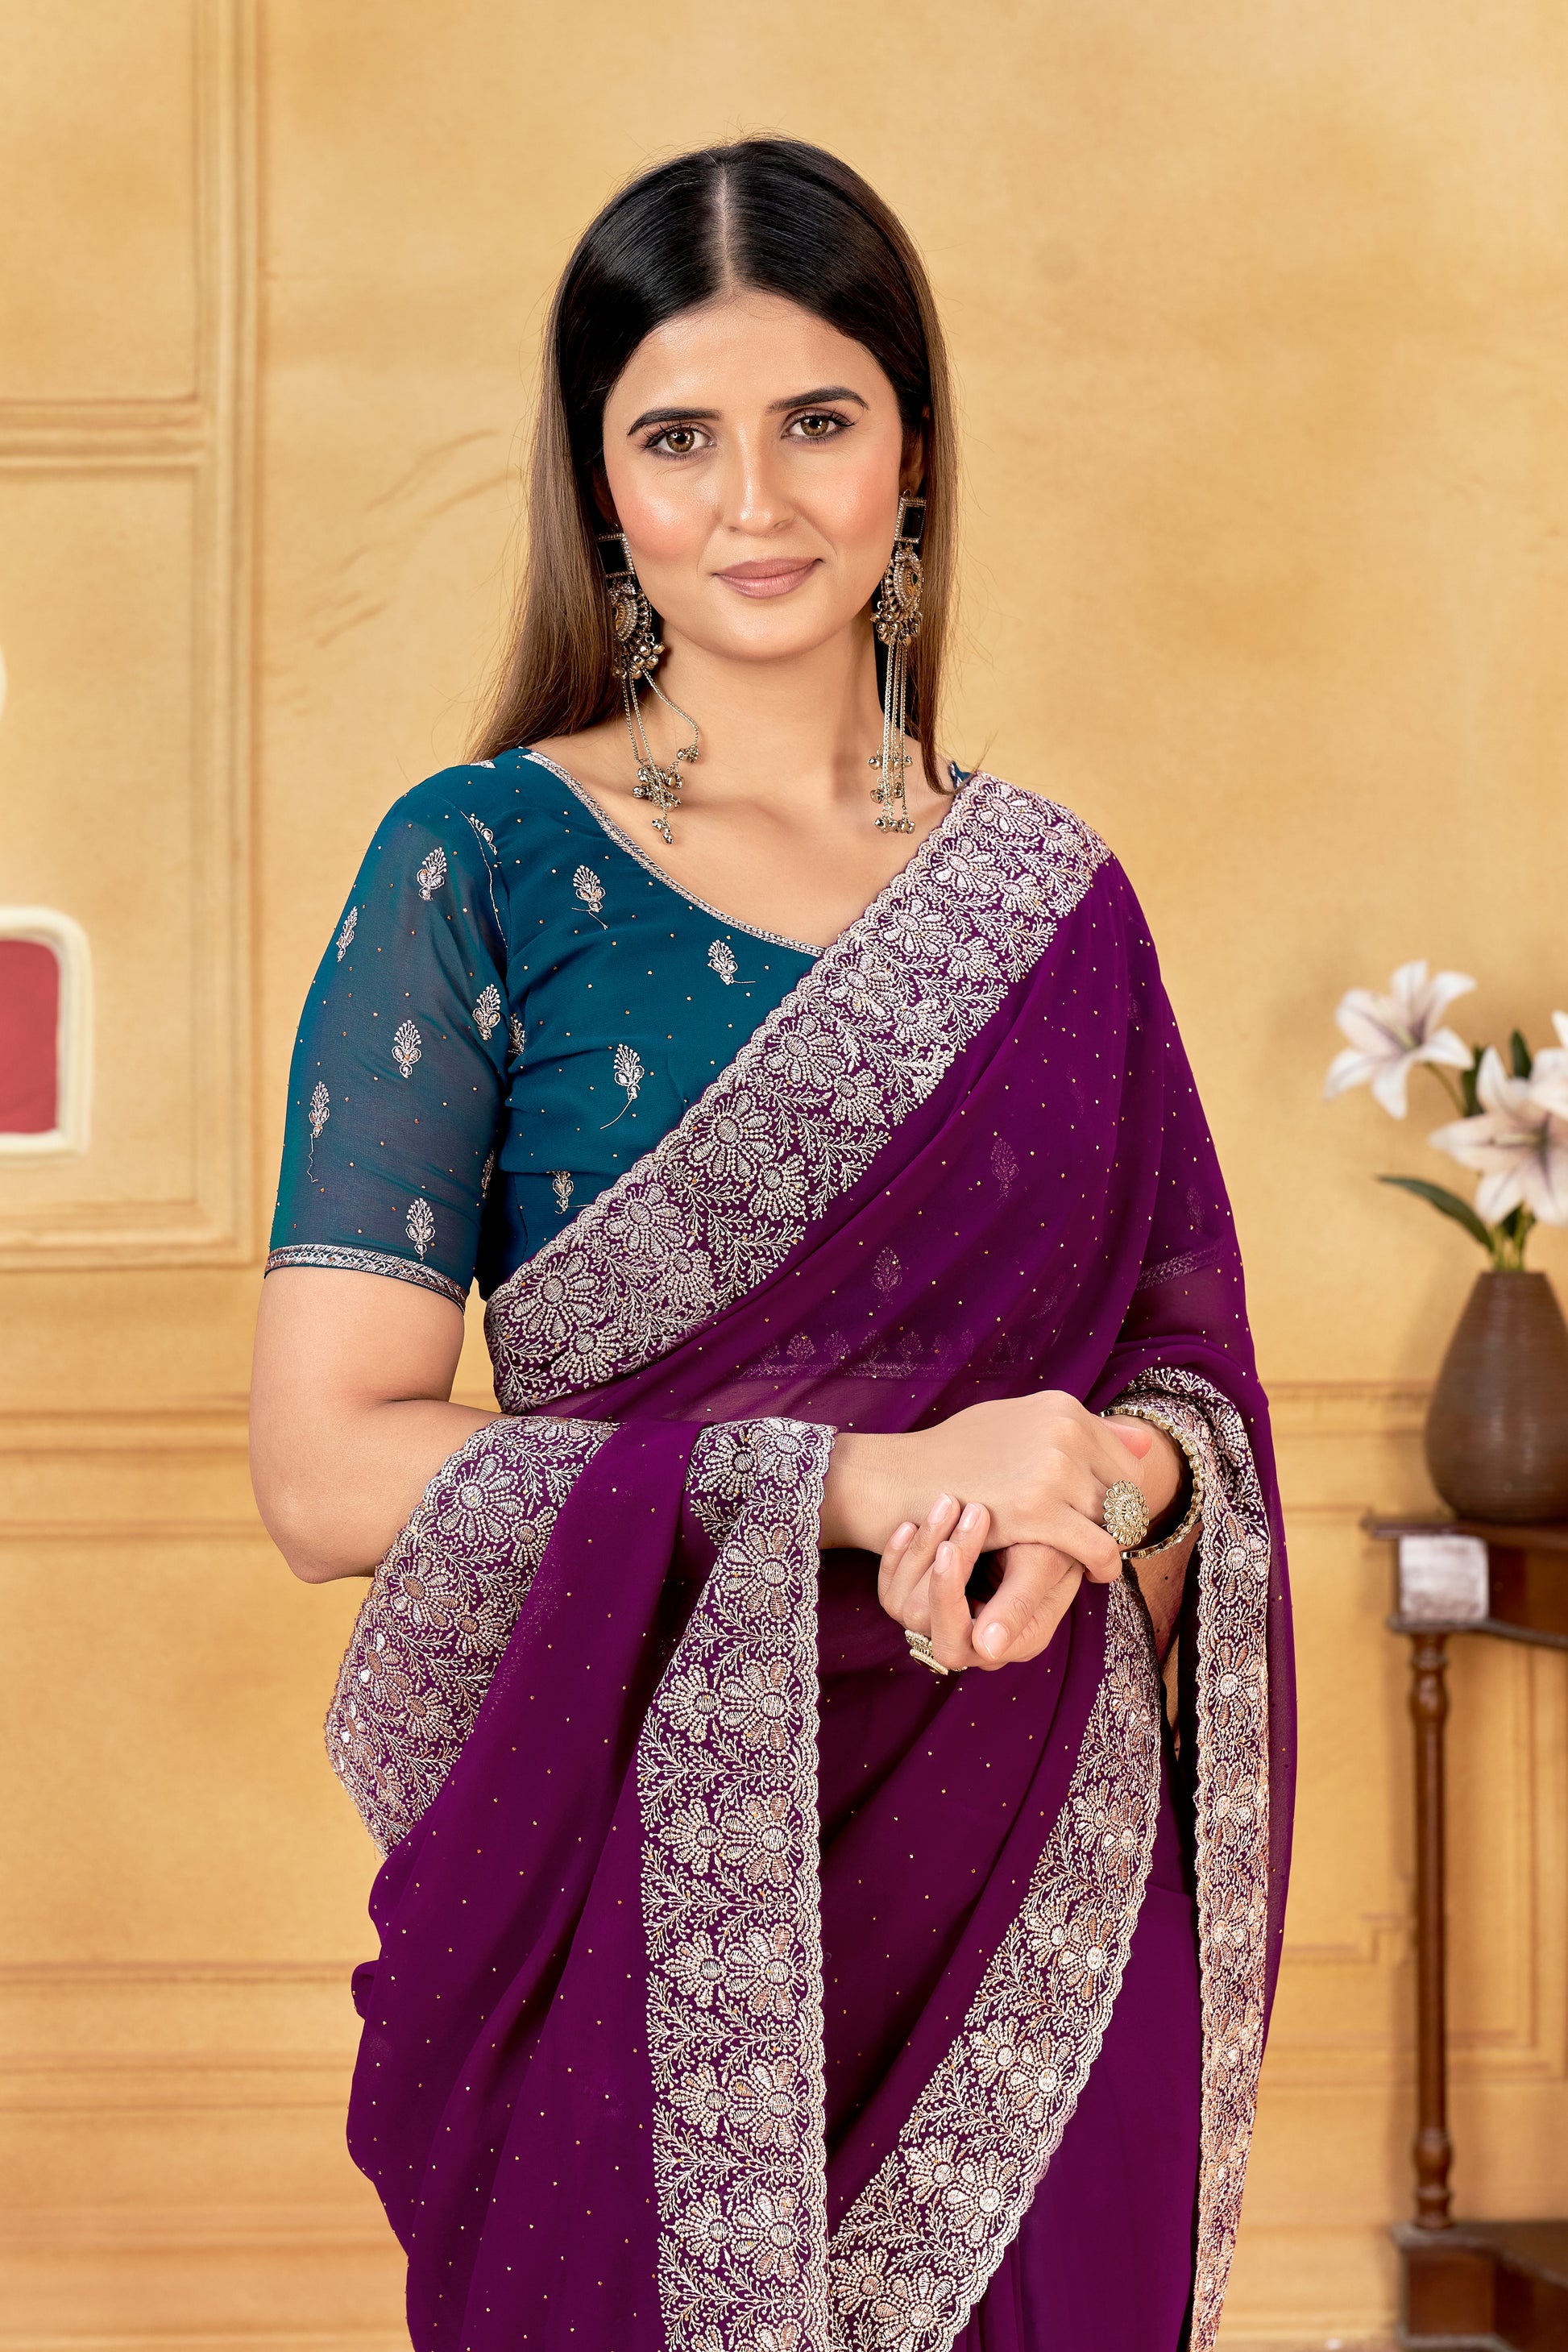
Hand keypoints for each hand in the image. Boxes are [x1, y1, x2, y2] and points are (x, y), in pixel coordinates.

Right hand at [827, 1392, 1186, 1672]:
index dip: (1122, 1493)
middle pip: (1125, 1490)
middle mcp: (1064, 1431)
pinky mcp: (1038, 1511)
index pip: (1125, 1458)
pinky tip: (1093, 1574)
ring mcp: (1052, 1469)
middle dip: (1120, 1520)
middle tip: (1104, 1541)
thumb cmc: (956, 1456)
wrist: (901, 1480)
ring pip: (1116, 1520)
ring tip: (1095, 1558)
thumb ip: (1078, 1431)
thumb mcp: (1017, 1425)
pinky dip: (1103, 1566)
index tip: (1109, 1516)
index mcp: (1062, 1407)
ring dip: (1110, 1544)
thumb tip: (1145, 1443)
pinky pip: (1098, 1548)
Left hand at [878, 1494, 1084, 1672]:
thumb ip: (1019, 1604)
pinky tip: (911, 1522)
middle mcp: (975, 1643)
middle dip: (932, 1562)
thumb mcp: (1043, 1564)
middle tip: (951, 1509)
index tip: (949, 1546)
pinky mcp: (926, 1601)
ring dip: (920, 1548)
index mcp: (1011, 1643)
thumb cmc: (1055, 1541)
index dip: (947, 1595)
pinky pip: (890, 1590)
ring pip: (901, 1603)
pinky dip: (896, 1554)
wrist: (1047, 1520)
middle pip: (922, 1621)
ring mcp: (947, 1623)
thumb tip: (987, 1650)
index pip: (957, 1641)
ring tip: (945, 1502)